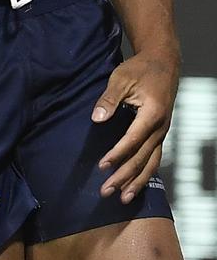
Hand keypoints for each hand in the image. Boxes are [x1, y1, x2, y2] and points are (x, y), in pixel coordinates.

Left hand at [92, 50, 179, 202]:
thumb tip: (96, 118)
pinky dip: (146, 173)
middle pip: (142, 158)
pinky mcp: (161, 133)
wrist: (164, 62)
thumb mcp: (121, 78)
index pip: (132, 141)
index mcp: (152, 114)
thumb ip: (109, 99)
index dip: (117, 155)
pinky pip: (155, 158)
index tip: (102, 166)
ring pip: (151, 163)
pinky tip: (136, 184)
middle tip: (106, 191)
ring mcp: (163, 132)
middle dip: (124, 177)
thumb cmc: (140, 68)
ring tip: (123, 197)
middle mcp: (161, 128)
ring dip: (136, 181)